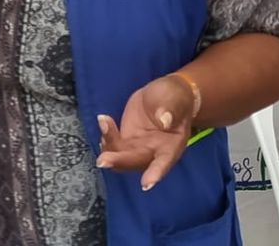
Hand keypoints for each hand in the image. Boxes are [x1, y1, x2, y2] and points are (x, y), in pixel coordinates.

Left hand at [96, 74, 196, 189]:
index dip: (155, 173)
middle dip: (119, 162)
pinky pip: (114, 148)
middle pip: (135, 162)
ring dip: (108, 148)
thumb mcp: (175, 99)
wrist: (165, 94)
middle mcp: (154, 152)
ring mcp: (138, 148)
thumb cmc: (176, 98)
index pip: (164, 161)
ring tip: (104, 123)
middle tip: (102, 160)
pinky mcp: (127, 141)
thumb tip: (164, 120)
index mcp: (171, 145)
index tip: (146, 184)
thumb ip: (171, 109)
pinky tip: (104, 124)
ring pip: (121, 157)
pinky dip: (106, 140)